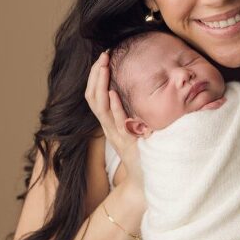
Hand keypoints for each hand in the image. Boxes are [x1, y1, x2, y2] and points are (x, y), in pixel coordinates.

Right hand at [84, 50, 142, 186]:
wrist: (145, 183)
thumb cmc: (144, 154)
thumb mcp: (137, 129)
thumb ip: (135, 113)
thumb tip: (143, 91)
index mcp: (110, 122)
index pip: (95, 95)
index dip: (96, 76)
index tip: (103, 57)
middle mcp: (109, 127)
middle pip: (93, 97)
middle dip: (96, 74)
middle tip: (103, 55)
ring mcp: (116, 135)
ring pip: (100, 107)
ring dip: (101, 84)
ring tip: (103, 67)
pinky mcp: (126, 143)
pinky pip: (117, 123)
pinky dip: (114, 107)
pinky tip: (114, 93)